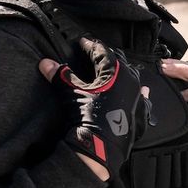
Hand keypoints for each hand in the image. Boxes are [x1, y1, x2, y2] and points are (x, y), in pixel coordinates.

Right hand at [39, 38, 148, 180]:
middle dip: (106, 56)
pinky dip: (139, 92)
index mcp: (115, 71)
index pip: (101, 52)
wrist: (101, 145)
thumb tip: (45, 62)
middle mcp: (131, 80)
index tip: (82, 42)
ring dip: (121, 71)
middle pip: (118, 61)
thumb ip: (60, 76)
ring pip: (131, 76)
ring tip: (112, 69)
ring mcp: (138, 95)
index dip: (90, 46)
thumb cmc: (87, 116)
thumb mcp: (71, 93)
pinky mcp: (142, 110)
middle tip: (94, 53)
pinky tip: (142, 89)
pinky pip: (142, 97)